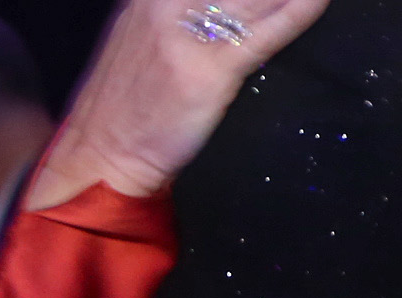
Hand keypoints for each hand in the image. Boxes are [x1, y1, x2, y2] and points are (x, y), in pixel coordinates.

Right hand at [25, 0, 331, 208]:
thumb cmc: (120, 113)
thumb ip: (175, 16)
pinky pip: (271, 28)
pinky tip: (317, 2)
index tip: (251, 3)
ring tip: (307, 0)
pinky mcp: (212, 67)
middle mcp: (168, 5)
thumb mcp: (137, 43)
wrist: (97, 164)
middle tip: (264, 9)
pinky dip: (301, 11)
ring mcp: (191, 34)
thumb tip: (219, 10)